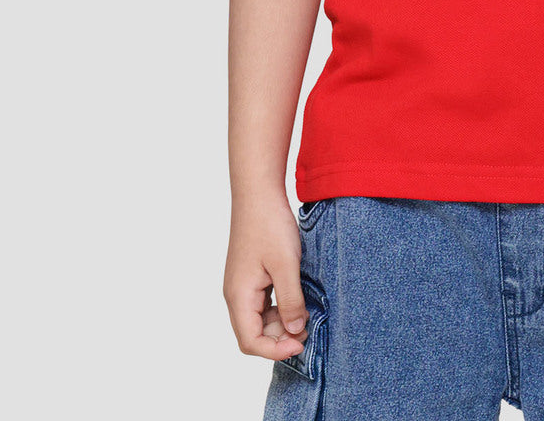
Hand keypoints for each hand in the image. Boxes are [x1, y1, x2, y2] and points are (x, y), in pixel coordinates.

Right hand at [224, 195, 310, 362]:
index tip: (301, 344)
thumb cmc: (269, 225)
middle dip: (279, 338)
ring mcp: (242, 285)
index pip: (250, 341)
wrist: (259, 193)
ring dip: (280, 324)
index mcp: (239, 296)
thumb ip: (291, 300)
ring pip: (258, 320)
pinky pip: (262, 304)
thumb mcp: (286, 265)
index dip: (275, 350)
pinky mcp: (251, 276)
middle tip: (307, 329)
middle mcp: (236, 294)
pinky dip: (279, 309)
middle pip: (253, 334)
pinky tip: (297, 300)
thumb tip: (295, 331)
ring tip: (305, 315)